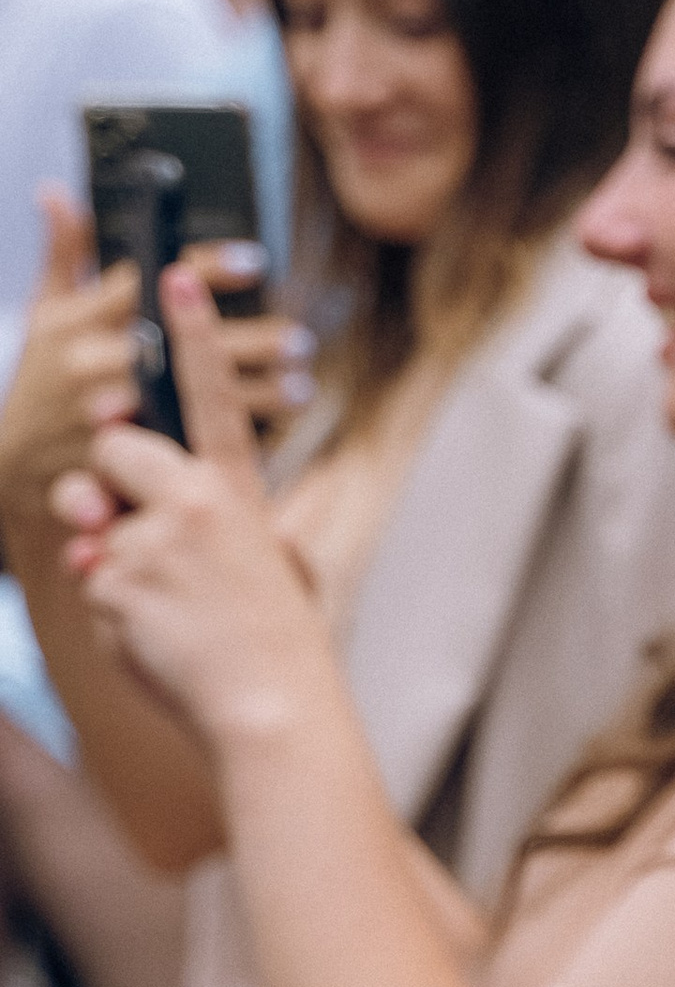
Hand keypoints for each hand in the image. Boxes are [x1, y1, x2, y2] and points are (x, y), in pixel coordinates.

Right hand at [0, 191, 308, 520]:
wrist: (13, 468)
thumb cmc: (41, 380)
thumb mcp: (44, 312)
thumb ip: (64, 253)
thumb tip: (56, 193)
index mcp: (80, 323)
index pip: (148, 283)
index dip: (205, 268)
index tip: (256, 261)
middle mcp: (96, 366)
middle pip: (185, 347)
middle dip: (248, 342)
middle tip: (299, 339)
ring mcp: (113, 417)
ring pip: (198, 403)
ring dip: (257, 396)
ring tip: (301, 387)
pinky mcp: (128, 463)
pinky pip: (193, 449)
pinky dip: (235, 440)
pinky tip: (276, 432)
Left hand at [55, 260, 334, 743]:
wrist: (272, 709)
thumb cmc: (269, 641)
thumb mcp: (258, 561)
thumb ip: (185, 521)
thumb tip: (95, 521)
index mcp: (238, 492)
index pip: (210, 397)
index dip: (193, 335)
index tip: (175, 277)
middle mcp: (196, 502)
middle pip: (116, 454)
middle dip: (112, 493)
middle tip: (155, 545)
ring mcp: (155, 540)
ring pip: (95, 526)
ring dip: (113, 565)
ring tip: (170, 610)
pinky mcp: (119, 581)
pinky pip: (90, 581)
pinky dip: (113, 615)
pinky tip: (160, 639)